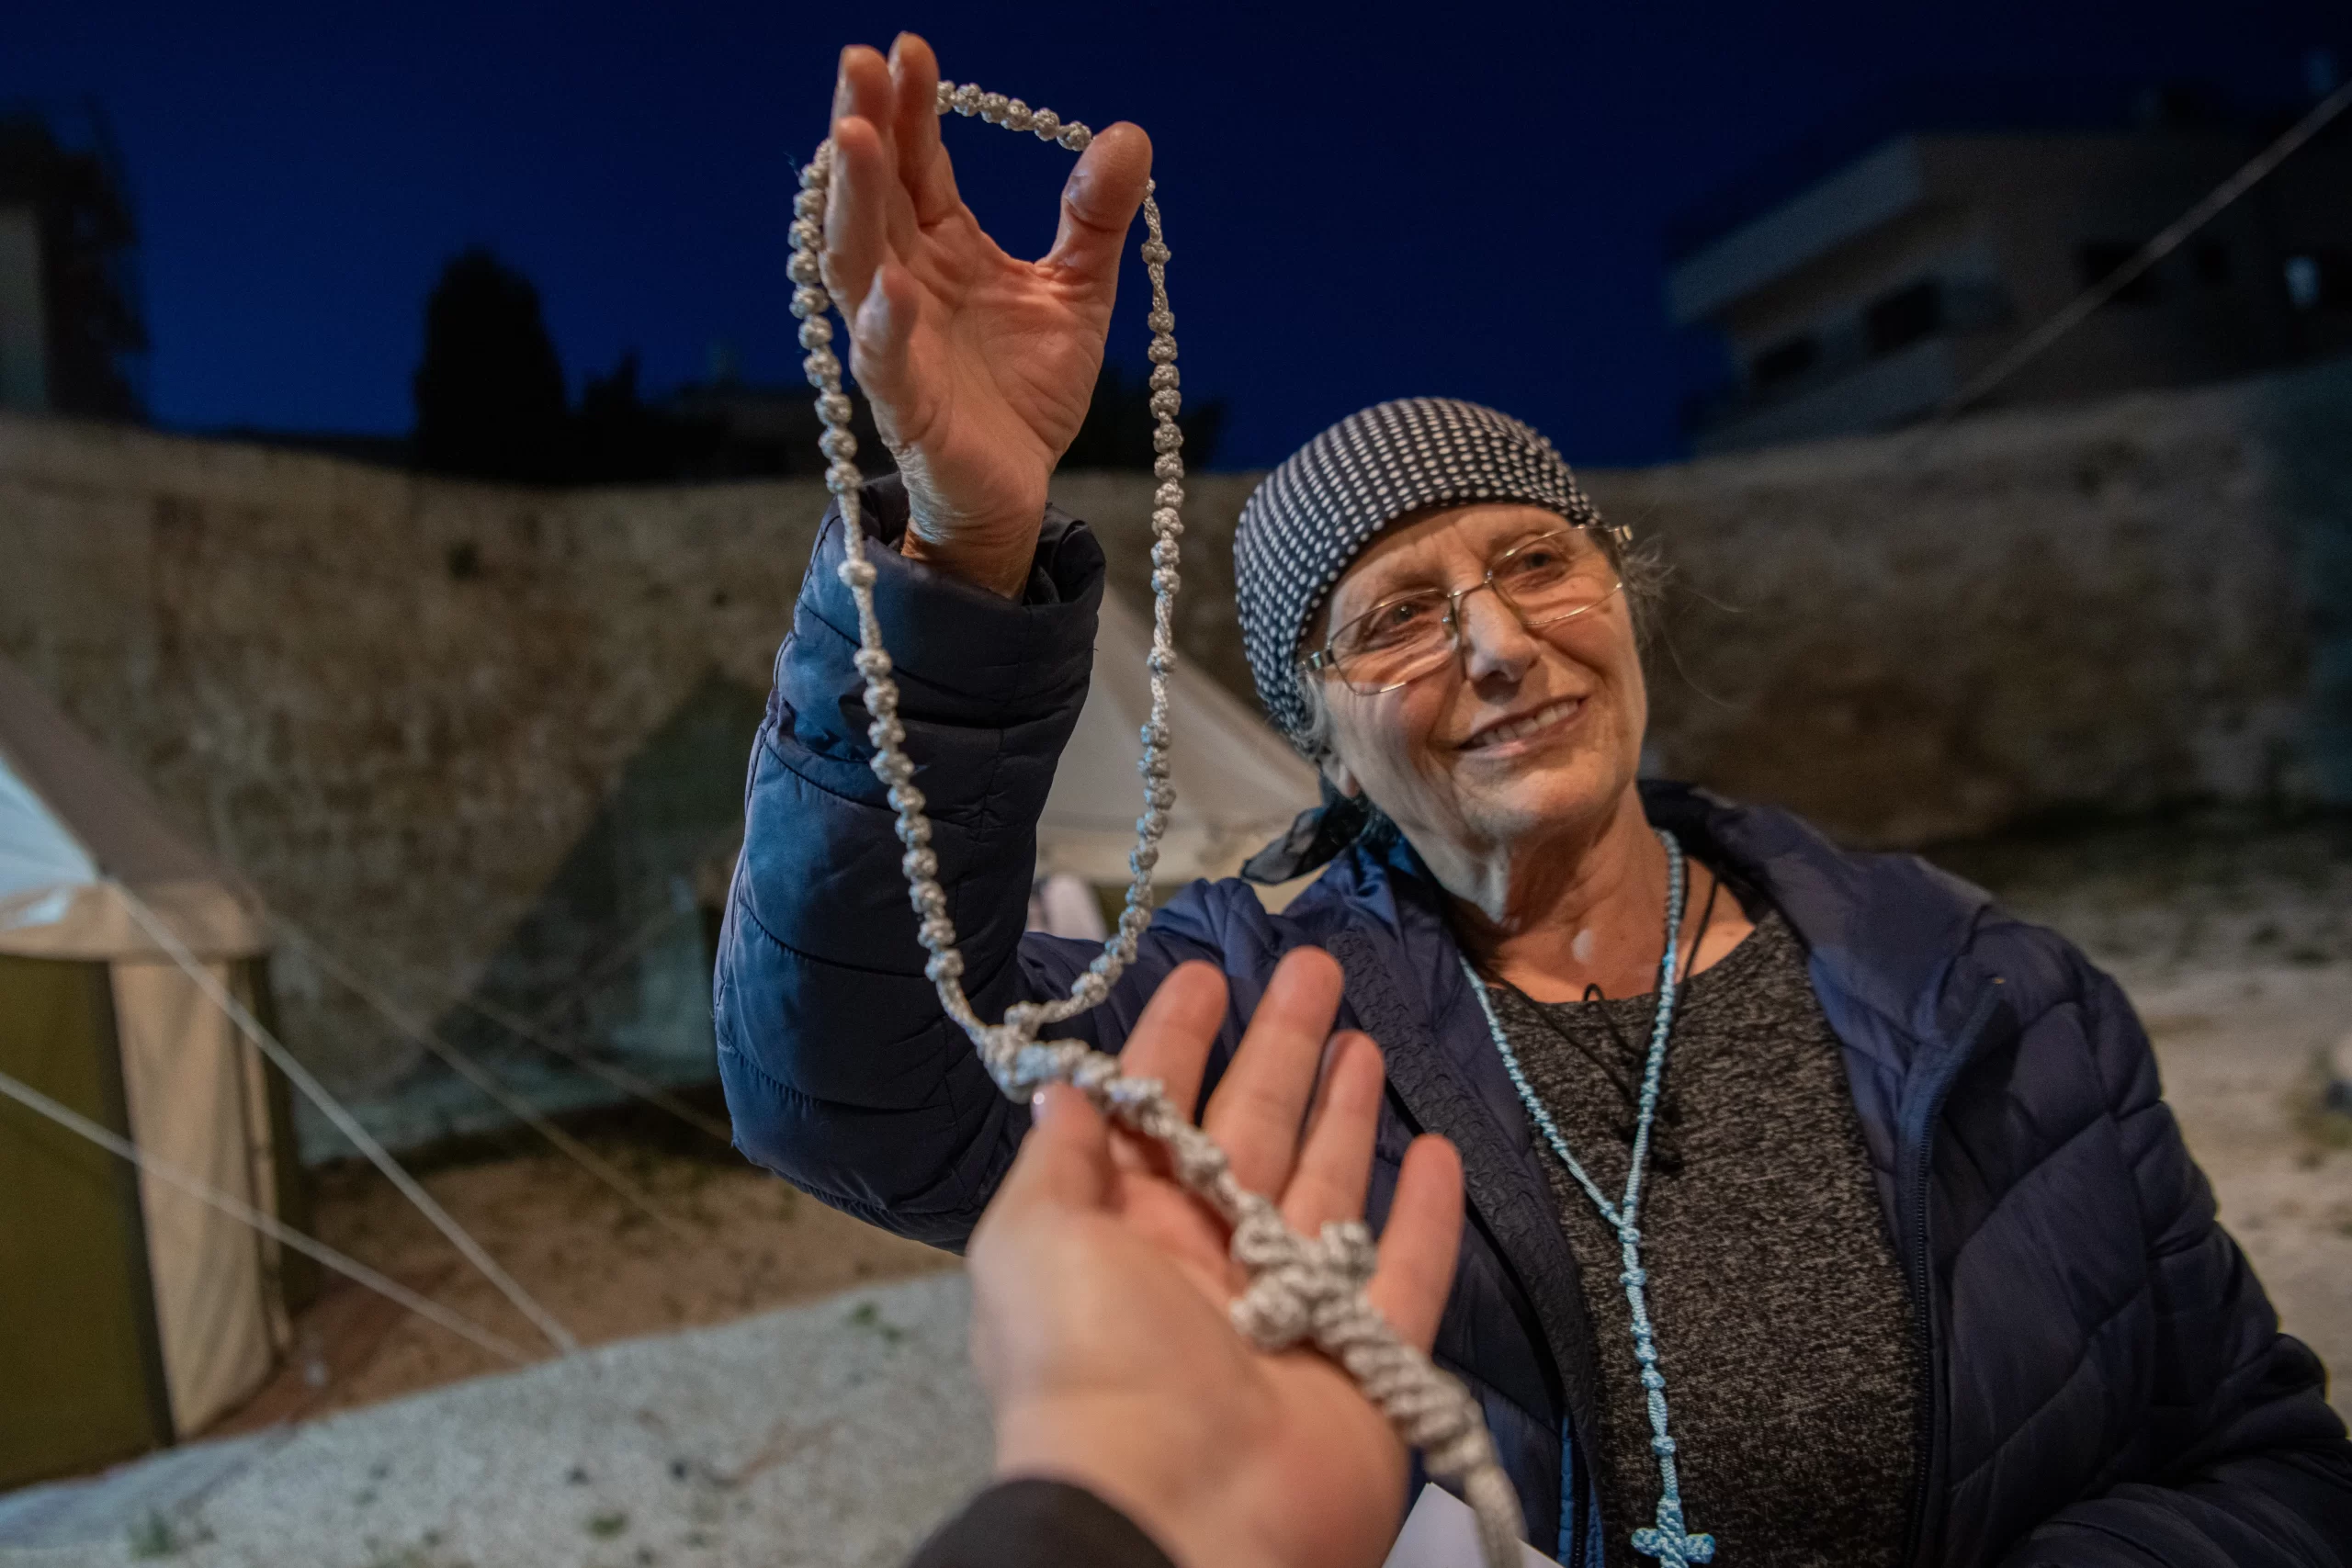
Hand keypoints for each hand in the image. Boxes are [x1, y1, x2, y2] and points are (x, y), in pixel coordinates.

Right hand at [826, 34, 1152, 596]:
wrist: (1019, 490)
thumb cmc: (1026, 391)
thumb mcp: (1076, 293)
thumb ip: (1093, 218)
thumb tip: (1129, 134)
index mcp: (941, 248)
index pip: (917, 164)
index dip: (912, 108)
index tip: (911, 48)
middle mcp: (905, 283)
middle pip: (873, 196)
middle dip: (865, 127)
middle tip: (861, 61)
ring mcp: (897, 343)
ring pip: (857, 263)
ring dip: (852, 203)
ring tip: (853, 139)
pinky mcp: (907, 406)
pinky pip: (886, 362)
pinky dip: (886, 326)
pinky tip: (895, 287)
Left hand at [966, 950, 1466, 1567]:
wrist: (1176, 1513)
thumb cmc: (1091, 1366)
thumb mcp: (1032, 1243)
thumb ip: (1058, 1160)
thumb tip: (1064, 1089)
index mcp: (1126, 1236)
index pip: (1160, 1116)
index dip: (1180, 1042)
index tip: (1209, 972)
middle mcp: (1210, 1265)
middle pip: (1253, 1132)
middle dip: (1280, 1048)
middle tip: (1314, 966)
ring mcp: (1293, 1311)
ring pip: (1327, 1189)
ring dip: (1344, 1112)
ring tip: (1363, 1035)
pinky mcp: (1370, 1358)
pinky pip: (1405, 1273)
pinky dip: (1423, 1216)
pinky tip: (1436, 1150)